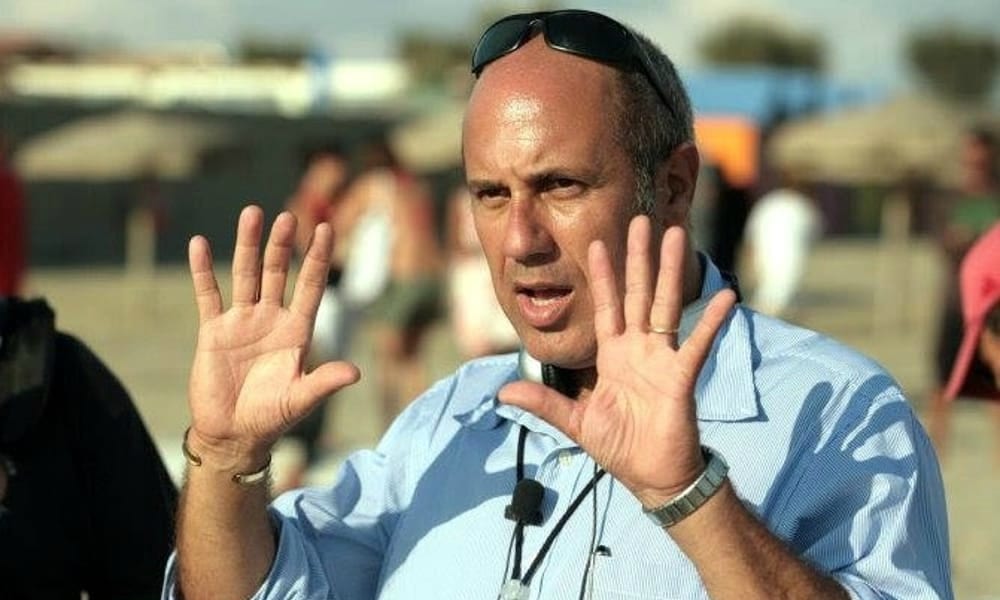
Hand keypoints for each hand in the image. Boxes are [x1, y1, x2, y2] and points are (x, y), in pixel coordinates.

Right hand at [186, 206, 359, 459]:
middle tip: (287, 216)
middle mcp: (271, 319)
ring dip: (248, 245)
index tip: (326, 229)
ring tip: (252, 213)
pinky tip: (200, 244)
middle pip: (278, 273)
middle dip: (282, 246)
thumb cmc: (272, 417)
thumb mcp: (301, 399)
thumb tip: (356, 373)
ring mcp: (241, 322)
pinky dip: (203, 270)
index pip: (311, 286)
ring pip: (245, 275)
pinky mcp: (213, 331)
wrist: (233, 434)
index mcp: (297, 331)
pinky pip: (208, 295)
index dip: (317, 259)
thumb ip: (324, 382)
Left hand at [499, 216, 735, 506]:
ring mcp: (662, 359)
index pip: (606, 307)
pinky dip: (710, 321)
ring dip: (670, 271)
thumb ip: (544, 404)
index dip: (602, 276)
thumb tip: (502, 394)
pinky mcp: (681, 376)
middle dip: (639, 258)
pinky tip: (724, 295)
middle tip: (643, 221)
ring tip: (677, 235)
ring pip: (665, 305)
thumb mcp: (575, 423)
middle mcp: (638, 350)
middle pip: (637, 294)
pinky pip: (697, 343)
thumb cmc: (620, 448)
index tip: (596, 242)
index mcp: (613, 357)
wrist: (653, 478)